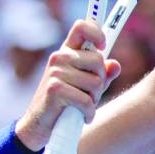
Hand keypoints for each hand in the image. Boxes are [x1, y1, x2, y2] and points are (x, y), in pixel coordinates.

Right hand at [15, 20, 120, 149]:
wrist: (39, 127)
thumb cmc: (65, 105)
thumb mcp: (87, 87)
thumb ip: (102, 75)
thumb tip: (115, 65)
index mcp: (66, 52)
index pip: (82, 26)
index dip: (97, 32)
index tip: (104, 46)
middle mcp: (59, 57)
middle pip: (98, 60)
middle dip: (101, 81)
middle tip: (91, 94)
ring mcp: (55, 71)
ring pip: (96, 82)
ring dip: (94, 100)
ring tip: (83, 106)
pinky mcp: (55, 88)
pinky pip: (86, 100)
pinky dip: (89, 112)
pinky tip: (83, 116)